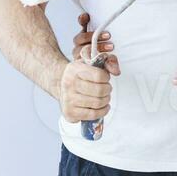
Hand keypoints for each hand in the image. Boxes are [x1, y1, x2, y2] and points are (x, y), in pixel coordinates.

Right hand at [58, 12, 119, 131]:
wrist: (60, 84)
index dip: (106, 77)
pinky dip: (102, 111)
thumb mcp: (90, 61)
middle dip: (108, 90)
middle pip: (100, 91)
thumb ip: (107, 60)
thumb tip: (116, 70)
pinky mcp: (70, 112)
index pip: (99, 75)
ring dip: (106, 101)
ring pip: (98, 103)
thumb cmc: (79, 73)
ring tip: (104, 97)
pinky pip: (93, 115)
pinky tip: (102, 106)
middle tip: (106, 89)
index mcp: (74, 69)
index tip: (104, 78)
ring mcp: (68, 99)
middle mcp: (69, 84)